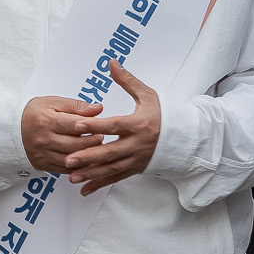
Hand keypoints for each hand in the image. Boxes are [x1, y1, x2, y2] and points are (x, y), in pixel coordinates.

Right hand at [20, 94, 104, 173]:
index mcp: (46, 121)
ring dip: (87, 156)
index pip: (74, 125)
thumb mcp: (52, 103)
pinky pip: (65, 170)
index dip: (91, 127)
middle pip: (75, 145)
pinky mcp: (43, 165)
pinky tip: (85, 160)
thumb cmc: (32, 114)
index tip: (101, 126)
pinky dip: (78, 167)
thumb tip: (97, 108)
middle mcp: (44, 140)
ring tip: (94, 148)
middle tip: (100, 138)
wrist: (11, 130)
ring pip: (71, 159)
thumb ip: (76, 106)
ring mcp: (43, 154)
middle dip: (92, 142)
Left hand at [64, 64, 160, 194]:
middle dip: (88, 157)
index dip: (96, 125)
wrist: (184, 137)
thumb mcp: (147, 95)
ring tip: (71, 176)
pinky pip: (116, 178)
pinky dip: (100, 184)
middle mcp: (137, 144)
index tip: (78, 125)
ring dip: (90, 173)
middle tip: (68, 159)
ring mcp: (136, 159)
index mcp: (138, 124)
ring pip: (111, 168)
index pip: (114, 125)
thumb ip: (127, 81)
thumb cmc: (165, 114)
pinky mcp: (136, 169)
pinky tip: (85, 189)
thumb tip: (111, 63)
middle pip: (109, 152)